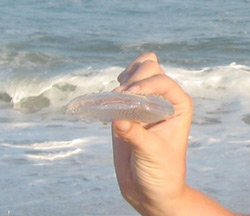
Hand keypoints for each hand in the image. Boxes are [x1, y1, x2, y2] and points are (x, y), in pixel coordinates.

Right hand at [112, 52, 192, 214]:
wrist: (149, 188)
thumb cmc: (162, 173)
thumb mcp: (152, 154)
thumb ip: (135, 135)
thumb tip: (117, 119)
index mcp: (178, 106)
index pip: (163, 81)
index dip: (147, 83)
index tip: (130, 95)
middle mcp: (162, 100)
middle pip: (150, 68)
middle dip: (135, 77)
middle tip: (123, 95)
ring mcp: (144, 103)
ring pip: (137, 72)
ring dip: (126, 77)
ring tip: (118, 95)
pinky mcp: (128, 111)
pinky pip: (123, 88)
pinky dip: (117, 87)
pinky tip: (113, 98)